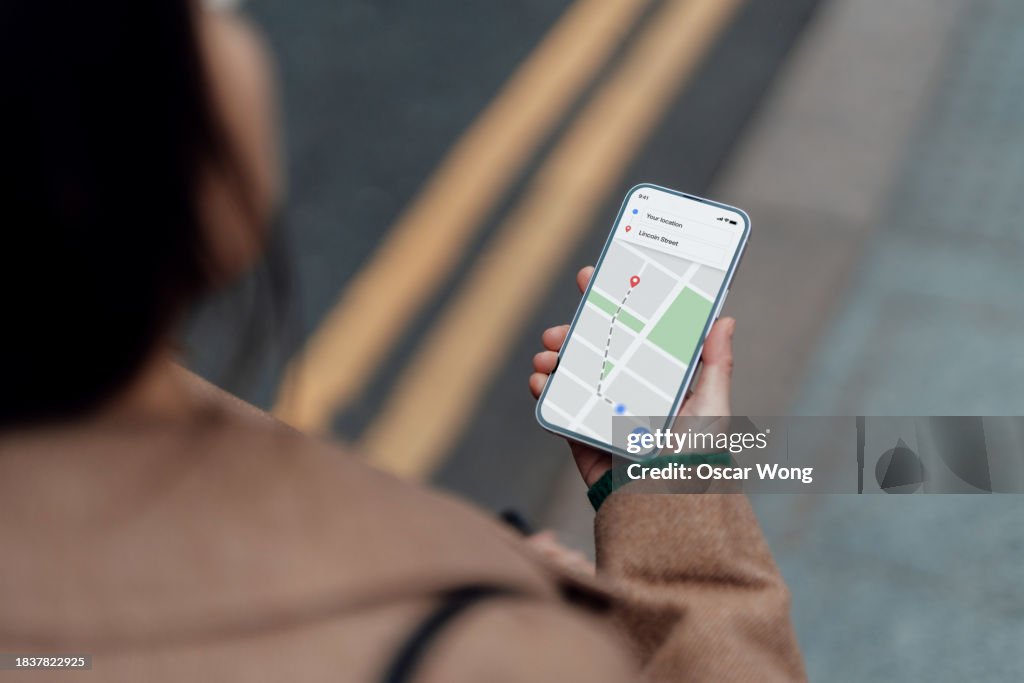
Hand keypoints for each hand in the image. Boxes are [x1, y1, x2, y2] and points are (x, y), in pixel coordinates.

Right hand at [529, 266, 735, 486]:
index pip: (633, 331)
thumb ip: (716, 363)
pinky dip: (544, 389)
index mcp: (659, 376)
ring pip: (571, 372)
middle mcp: (629, 389)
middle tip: (561, 326)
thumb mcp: (712, 405)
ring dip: (554, 356)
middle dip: (573, 330)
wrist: (664, 502)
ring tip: (548, 354)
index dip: (611, 303)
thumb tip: (725, 317)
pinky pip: (557, 406)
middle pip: (594, 347)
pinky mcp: (581, 434)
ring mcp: (602, 410)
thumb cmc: (695, 455)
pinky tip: (542, 380)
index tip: (592, 278)